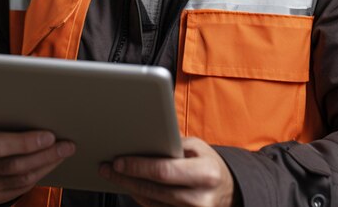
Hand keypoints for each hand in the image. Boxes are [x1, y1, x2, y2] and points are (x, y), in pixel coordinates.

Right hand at [0, 113, 75, 203]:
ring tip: (63, 152)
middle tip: (66, 145)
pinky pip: (20, 189)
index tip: (50, 136)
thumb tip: (43, 110)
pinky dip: (40, 175)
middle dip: (44, 155)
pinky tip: (50, 163)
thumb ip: (10, 114)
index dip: (24, 142)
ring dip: (46, 165)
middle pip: (13, 165)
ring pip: (21, 180)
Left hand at [99, 136, 238, 206]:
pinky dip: (142, 198)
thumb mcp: (198, 148)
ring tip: (115, 175)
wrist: (229, 192)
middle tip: (108, 168)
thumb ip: (173, 145)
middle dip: (127, 177)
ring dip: (131, 188)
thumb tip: (144, 138)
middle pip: (153, 190)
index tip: (118, 161)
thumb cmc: (210, 165)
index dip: (138, 167)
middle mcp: (199, 199)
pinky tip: (132, 186)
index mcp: (205, 174)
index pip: (163, 171)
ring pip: (152, 202)